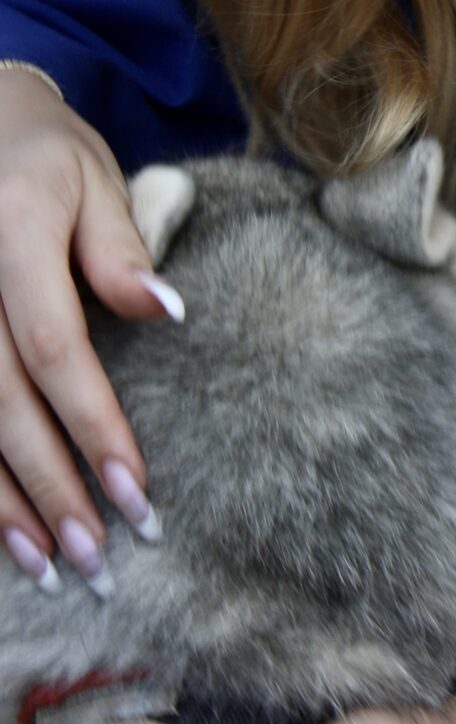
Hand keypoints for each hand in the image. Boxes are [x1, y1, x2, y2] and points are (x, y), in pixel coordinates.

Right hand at [0, 67, 173, 590]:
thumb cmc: (45, 156)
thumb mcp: (95, 178)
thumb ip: (122, 249)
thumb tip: (170, 312)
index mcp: (13, 235)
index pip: (55, 350)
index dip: (94, 426)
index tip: (137, 494)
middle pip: (1, 404)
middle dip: (50, 488)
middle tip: (98, 560)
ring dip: (1, 503)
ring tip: (47, 567)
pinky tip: (1, 530)